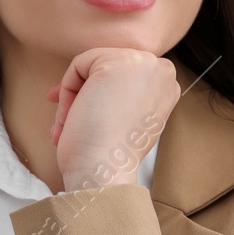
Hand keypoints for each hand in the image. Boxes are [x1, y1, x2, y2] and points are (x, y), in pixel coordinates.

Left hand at [46, 49, 180, 191]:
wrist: (105, 172)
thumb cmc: (110, 154)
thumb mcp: (129, 116)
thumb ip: (124, 93)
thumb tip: (96, 81)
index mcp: (168, 85)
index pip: (122, 74)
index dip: (97, 92)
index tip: (81, 115)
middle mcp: (162, 69)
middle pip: (107, 66)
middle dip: (81, 94)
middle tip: (65, 123)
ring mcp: (143, 63)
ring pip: (92, 65)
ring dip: (72, 97)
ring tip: (65, 128)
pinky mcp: (117, 63)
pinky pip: (79, 65)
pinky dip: (66, 91)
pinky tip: (70, 118)